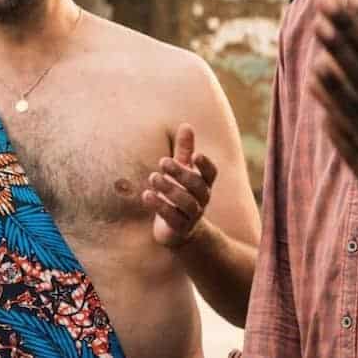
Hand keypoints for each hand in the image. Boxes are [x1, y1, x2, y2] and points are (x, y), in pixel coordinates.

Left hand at [141, 123, 218, 247]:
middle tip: (163, 161)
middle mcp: (201, 199)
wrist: (179, 232)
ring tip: (153, 177)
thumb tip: (186, 125)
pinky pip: (172, 217)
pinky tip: (146, 195)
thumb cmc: (180, 194)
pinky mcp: (180, 228)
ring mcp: (192, 215)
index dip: (205, 165)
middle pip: (197, 186)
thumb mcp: (182, 171)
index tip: (195, 155)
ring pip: (186, 202)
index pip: (211, 174)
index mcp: (204, 184)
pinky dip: (159, 206)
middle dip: (180, 173)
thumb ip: (184, 150)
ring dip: (169, 188)